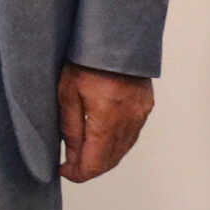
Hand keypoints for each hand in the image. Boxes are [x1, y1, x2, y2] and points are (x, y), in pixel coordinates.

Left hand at [56, 63, 153, 181]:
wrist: (114, 35)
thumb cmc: (87, 58)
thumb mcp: (67, 93)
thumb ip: (70, 128)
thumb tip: (71, 155)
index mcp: (107, 119)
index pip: (95, 163)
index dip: (78, 173)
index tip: (64, 171)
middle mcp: (128, 121)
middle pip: (110, 160)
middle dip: (89, 168)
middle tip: (71, 165)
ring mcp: (140, 115)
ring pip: (122, 150)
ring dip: (104, 158)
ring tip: (83, 153)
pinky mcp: (145, 107)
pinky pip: (131, 136)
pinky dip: (117, 144)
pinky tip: (103, 140)